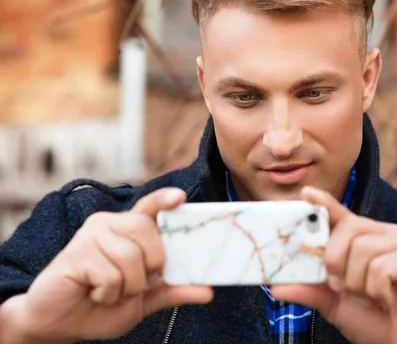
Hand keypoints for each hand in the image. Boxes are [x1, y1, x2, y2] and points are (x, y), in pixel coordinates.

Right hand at [2, 188, 212, 343]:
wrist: (61, 325)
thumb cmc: (103, 305)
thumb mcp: (145, 300)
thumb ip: (173, 290)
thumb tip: (208, 291)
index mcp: (129, 230)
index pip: (149, 207)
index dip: (164, 200)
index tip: (180, 198)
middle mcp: (109, 224)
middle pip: (148, 234)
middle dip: (150, 267)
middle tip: (132, 284)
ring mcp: (90, 236)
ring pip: (131, 259)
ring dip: (127, 287)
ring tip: (109, 291)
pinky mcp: (74, 253)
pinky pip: (110, 276)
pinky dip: (108, 294)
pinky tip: (93, 292)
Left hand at [271, 187, 396, 343]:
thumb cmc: (377, 321)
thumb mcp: (335, 306)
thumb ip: (310, 291)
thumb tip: (276, 287)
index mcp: (363, 240)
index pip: (340, 216)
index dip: (323, 204)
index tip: (306, 193)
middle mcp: (383, 235)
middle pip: (347, 228)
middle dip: (335, 261)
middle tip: (344, 286)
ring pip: (361, 249)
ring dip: (358, 283)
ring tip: (372, 296)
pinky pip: (381, 267)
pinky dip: (377, 290)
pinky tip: (388, 297)